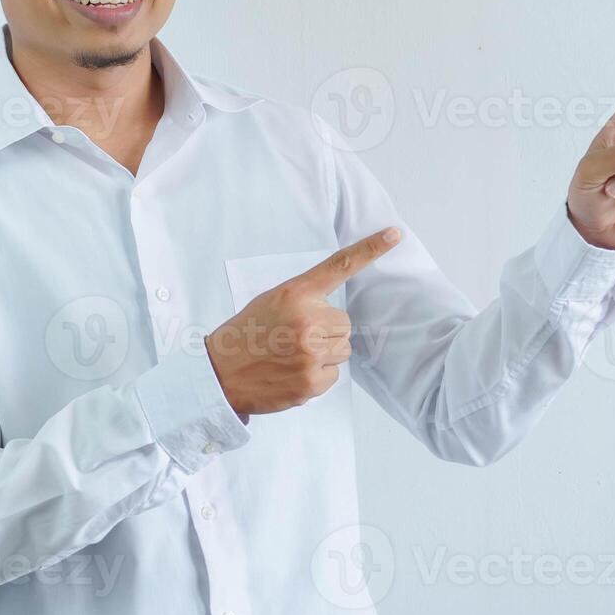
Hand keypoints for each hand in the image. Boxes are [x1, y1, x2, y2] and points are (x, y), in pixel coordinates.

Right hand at [205, 228, 400, 420]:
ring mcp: (311, 352)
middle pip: (344, 323)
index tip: (394, 233)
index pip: (340, 265)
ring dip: (324, 353)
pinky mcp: (312, 381)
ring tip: (291, 355)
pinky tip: (293, 372)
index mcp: (296, 294)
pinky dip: (318, 375)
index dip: (371, 248)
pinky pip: (334, 374)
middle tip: (295, 337)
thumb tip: (336, 315)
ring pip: (342, 349)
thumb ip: (304, 300)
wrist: (220, 374)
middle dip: (326, 330)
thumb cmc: (246, 334)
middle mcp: (307, 320)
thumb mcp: (271, 302)